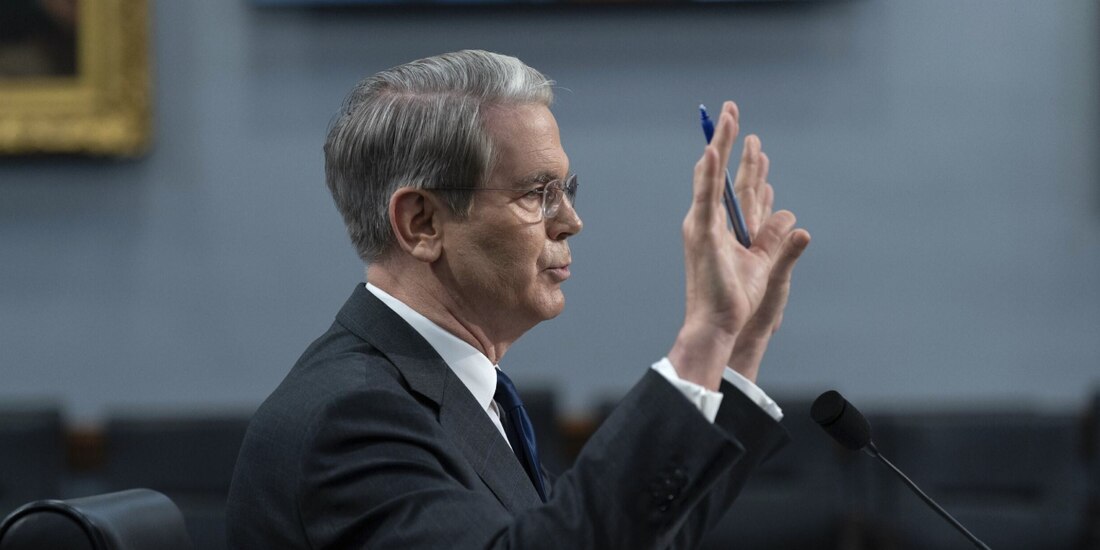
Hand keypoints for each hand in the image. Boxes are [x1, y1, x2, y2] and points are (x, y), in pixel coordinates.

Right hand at [668, 102, 809, 388]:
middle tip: (732, 109)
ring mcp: (703, 226)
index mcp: (727, 229)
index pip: (737, 187)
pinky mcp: (703, 234)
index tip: (753, 139)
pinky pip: (707, 197)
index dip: (746, 162)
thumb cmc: (737, 302)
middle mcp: (711, 222)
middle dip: (729, 140)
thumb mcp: (766, 264)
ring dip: (720, 144)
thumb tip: (789, 215)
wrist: (719, 324)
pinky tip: (714, 151)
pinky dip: (710, 173)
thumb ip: (775, 237)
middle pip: (722, 173)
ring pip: (712, 176)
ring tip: (726, 117)